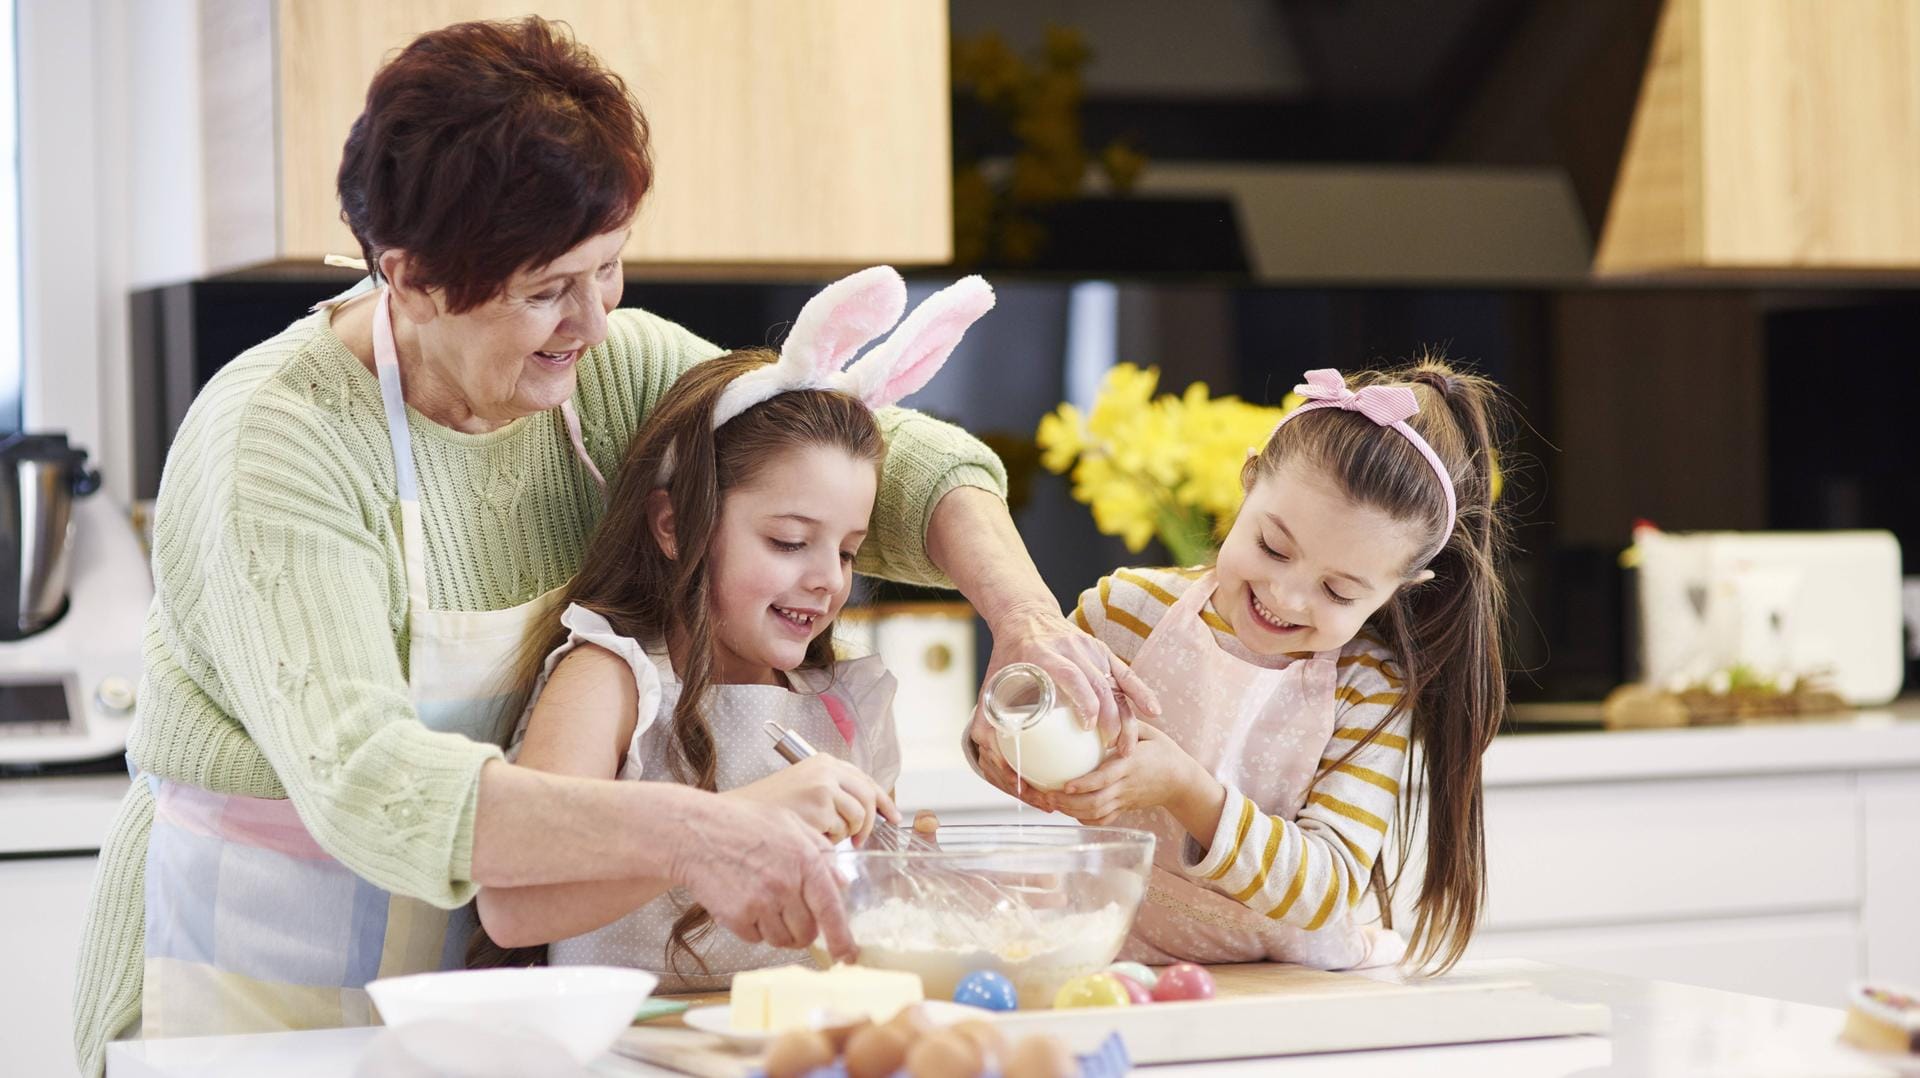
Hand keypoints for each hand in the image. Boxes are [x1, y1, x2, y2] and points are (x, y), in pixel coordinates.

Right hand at [668, 793, 856, 958]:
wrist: (695, 832)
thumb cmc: (743, 824)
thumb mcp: (791, 825)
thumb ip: (821, 852)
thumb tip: (842, 883)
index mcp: (805, 861)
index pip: (831, 909)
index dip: (842, 939)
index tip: (848, 955)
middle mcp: (785, 885)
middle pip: (807, 932)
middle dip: (803, 930)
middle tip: (791, 914)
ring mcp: (760, 903)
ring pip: (782, 940)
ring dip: (778, 930)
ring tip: (763, 903)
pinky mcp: (736, 917)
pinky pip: (755, 939)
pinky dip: (753, 929)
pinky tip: (744, 903)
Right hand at [728, 755, 900, 844]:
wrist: (739, 818)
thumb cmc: (766, 811)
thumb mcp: (802, 792)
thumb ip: (832, 796)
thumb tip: (862, 816)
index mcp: (823, 762)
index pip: (865, 779)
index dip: (883, 800)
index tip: (893, 816)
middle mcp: (826, 769)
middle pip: (867, 797)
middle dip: (868, 824)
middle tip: (860, 841)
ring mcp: (823, 786)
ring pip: (856, 817)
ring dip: (844, 834)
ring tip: (821, 836)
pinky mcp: (819, 806)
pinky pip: (840, 831)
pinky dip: (830, 841)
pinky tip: (810, 837)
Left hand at [968, 602, 1159, 808]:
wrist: (1025, 618)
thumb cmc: (1007, 658)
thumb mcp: (991, 685)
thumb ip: (985, 722)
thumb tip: (989, 759)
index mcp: (1045, 656)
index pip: (1071, 676)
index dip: (1084, 701)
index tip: (1088, 727)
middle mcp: (1072, 649)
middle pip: (1099, 683)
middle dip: (1110, 718)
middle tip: (1113, 749)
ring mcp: (1091, 649)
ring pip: (1116, 682)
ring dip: (1126, 715)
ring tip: (1128, 746)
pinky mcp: (1102, 651)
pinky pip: (1126, 673)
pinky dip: (1140, 692)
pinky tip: (1154, 712)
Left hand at [1049, 722, 1208, 826]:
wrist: (1180, 780)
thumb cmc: (1162, 751)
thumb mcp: (1148, 732)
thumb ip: (1126, 723)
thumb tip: (1100, 710)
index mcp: (1131, 765)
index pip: (1106, 778)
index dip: (1085, 784)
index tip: (1065, 785)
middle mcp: (1126, 785)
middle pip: (1096, 801)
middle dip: (1069, 802)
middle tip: (1047, 796)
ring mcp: (1124, 799)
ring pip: (1096, 813)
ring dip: (1071, 811)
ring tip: (1051, 803)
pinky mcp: (1124, 808)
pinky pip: (1103, 820)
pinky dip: (1084, 819)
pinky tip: (1069, 811)